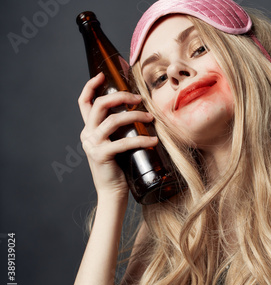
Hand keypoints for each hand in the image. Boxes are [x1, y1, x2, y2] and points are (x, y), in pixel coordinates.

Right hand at [78, 72, 158, 199]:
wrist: (113, 192)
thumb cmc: (119, 166)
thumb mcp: (116, 143)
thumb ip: (119, 130)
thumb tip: (139, 112)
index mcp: (89, 129)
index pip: (84, 102)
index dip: (90, 86)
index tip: (102, 75)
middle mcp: (87, 134)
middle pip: (101, 105)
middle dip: (121, 96)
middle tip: (139, 98)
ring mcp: (93, 144)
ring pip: (114, 120)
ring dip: (135, 116)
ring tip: (151, 118)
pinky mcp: (102, 155)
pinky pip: (124, 142)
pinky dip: (142, 139)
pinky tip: (154, 140)